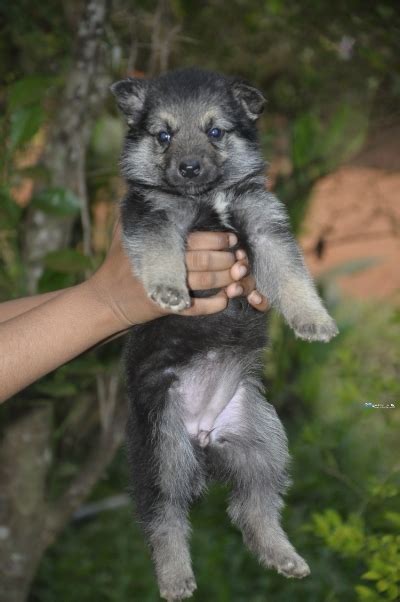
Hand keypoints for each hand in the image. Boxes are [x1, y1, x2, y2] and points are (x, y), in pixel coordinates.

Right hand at [88, 223, 267, 329]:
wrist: (106, 300)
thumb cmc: (117, 263)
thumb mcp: (124, 234)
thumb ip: (139, 213)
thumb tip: (144, 188)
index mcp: (158, 245)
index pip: (194, 239)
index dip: (217, 239)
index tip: (232, 238)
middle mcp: (164, 266)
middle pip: (204, 260)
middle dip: (226, 258)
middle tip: (241, 256)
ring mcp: (166, 288)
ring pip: (204, 282)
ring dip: (226, 279)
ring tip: (239, 275)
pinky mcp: (167, 308)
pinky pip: (195, 309)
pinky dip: (213, 305)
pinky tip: (225, 299)